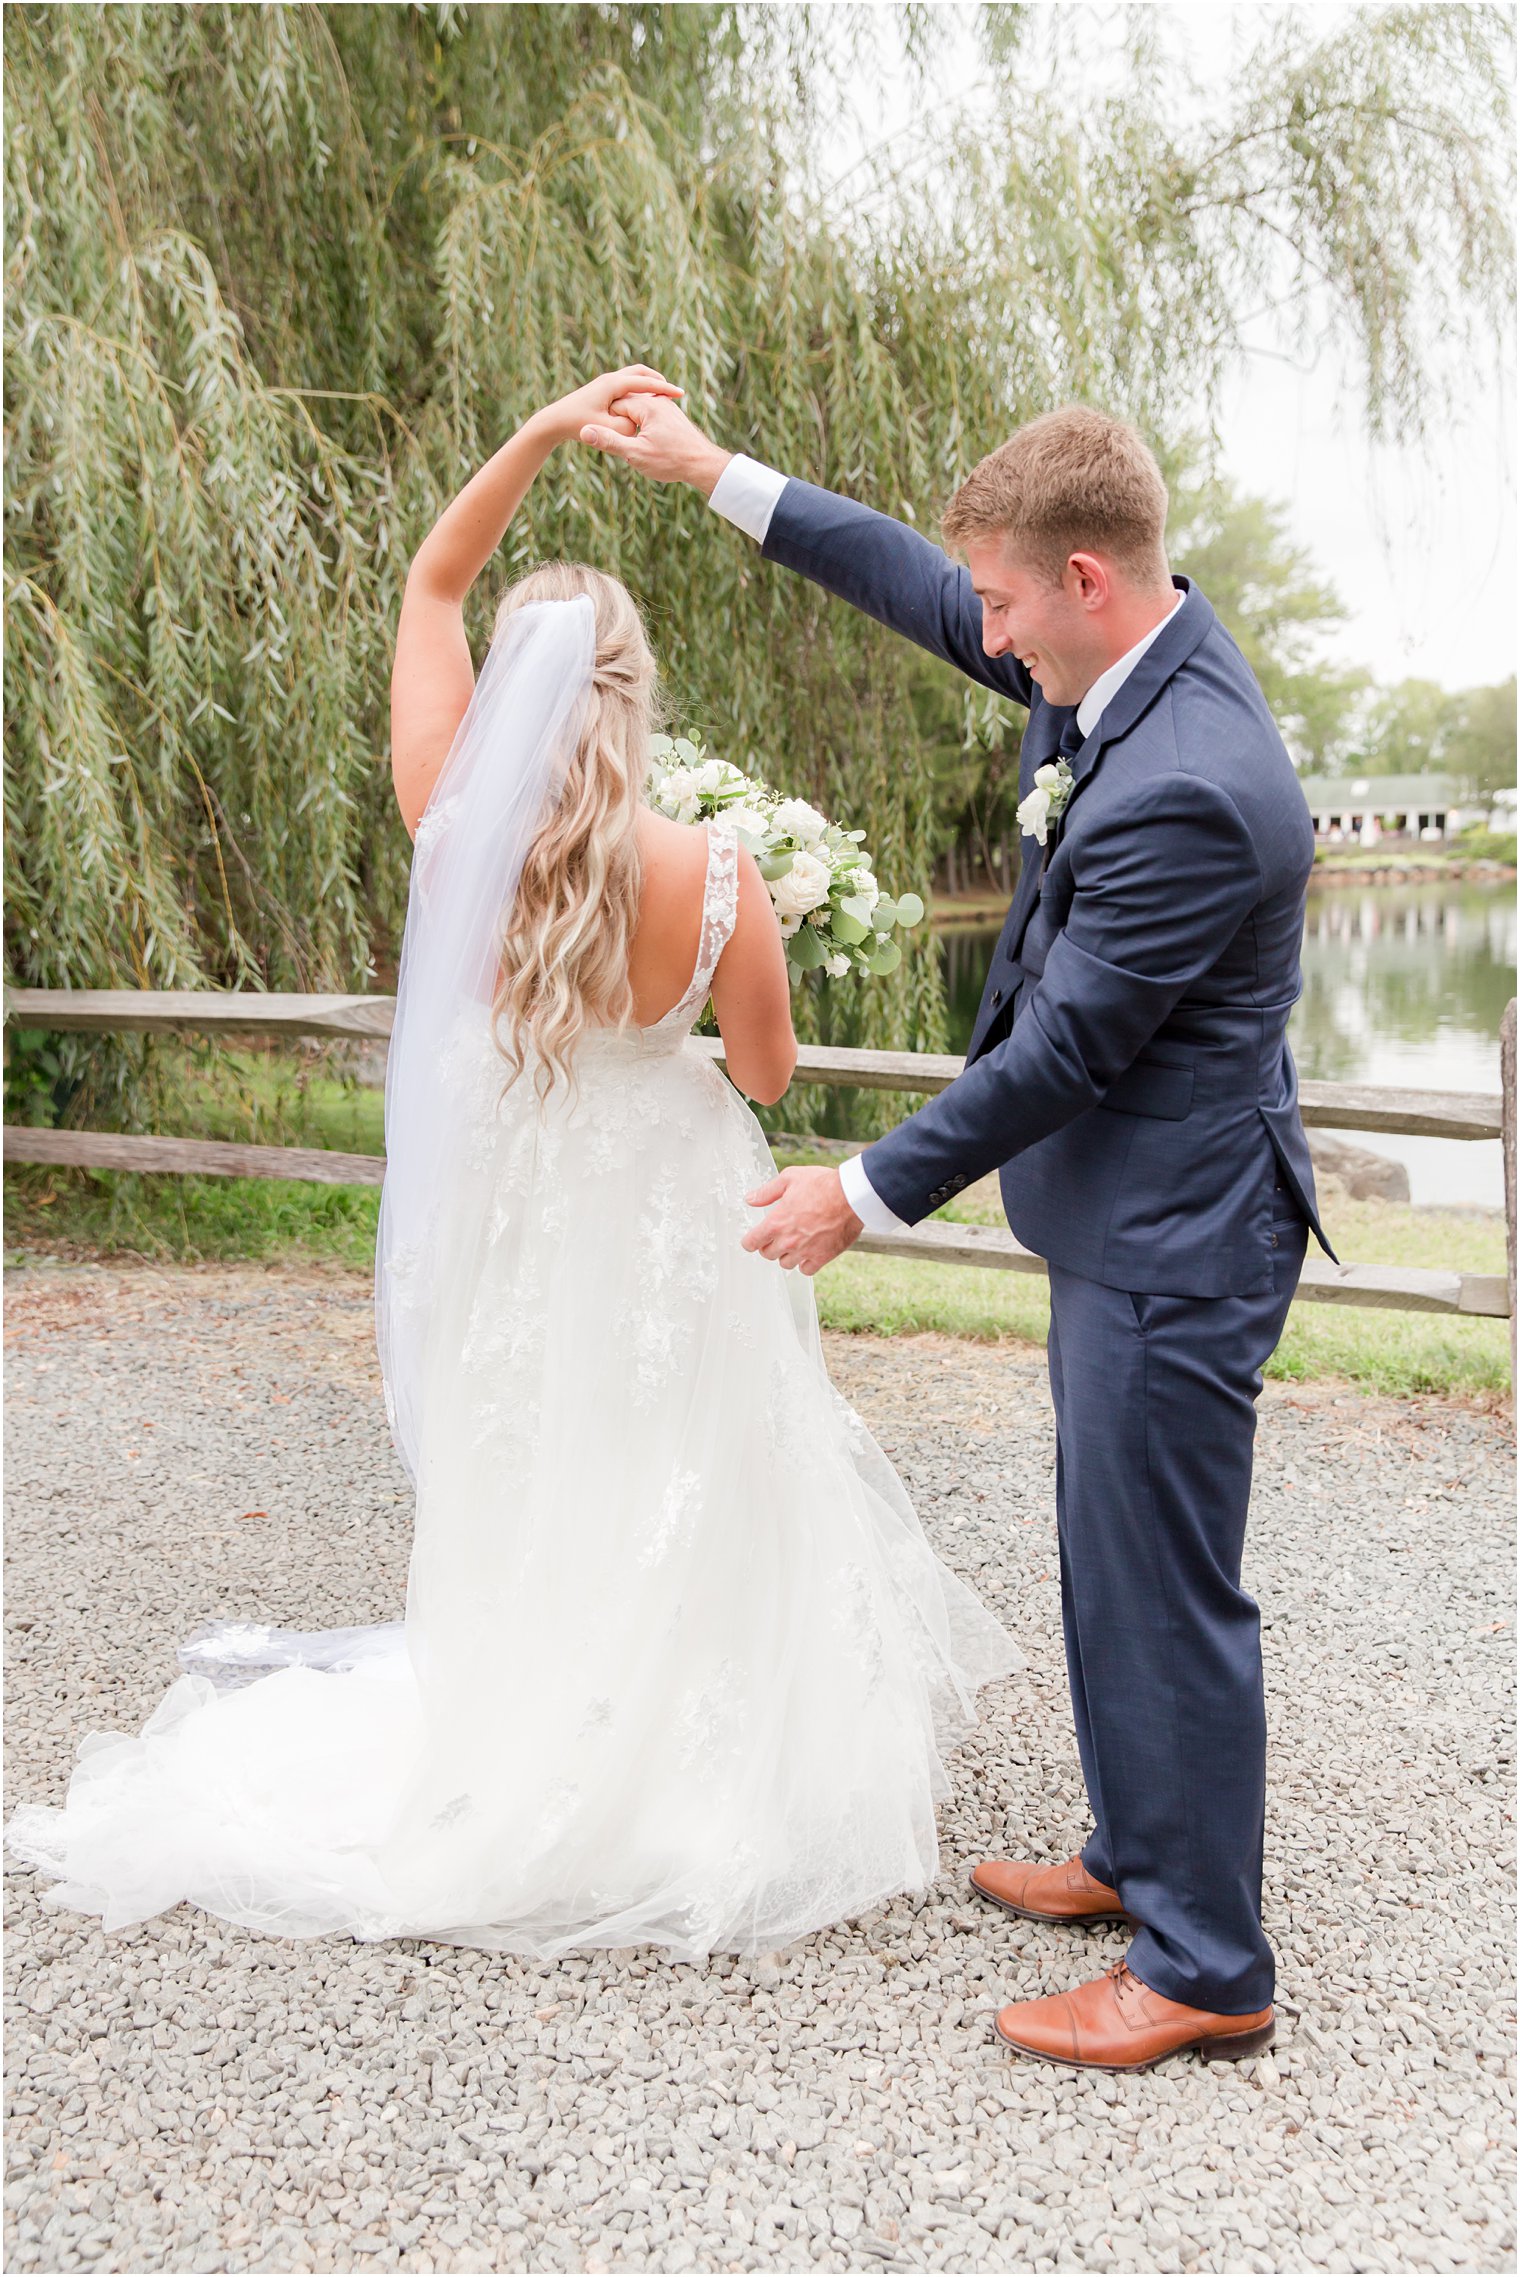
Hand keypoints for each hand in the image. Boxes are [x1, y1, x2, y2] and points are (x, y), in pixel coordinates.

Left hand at [534, 366, 683, 447]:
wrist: (554, 420)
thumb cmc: (578, 425)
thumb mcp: (607, 429)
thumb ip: (627, 426)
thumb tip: (640, 422)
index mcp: (613, 384)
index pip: (645, 382)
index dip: (664, 389)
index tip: (681, 394)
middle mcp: (610, 379)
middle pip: (640, 372)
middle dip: (658, 380)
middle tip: (674, 391)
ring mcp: (605, 383)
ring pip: (633, 376)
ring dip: (648, 383)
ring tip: (662, 395)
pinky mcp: (602, 390)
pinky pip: (626, 384)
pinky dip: (638, 389)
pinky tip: (644, 403)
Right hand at [580, 392, 732, 495]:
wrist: (703, 465)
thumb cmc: (671, 461)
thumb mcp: (636, 454)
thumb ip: (609, 441)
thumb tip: (583, 431)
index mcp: (646, 405)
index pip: (614, 406)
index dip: (607, 423)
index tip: (605, 440)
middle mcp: (657, 400)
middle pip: (626, 407)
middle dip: (620, 426)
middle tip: (617, 446)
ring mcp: (666, 406)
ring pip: (638, 413)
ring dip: (632, 428)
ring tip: (632, 447)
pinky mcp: (671, 416)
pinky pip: (649, 417)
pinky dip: (643, 429)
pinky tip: (644, 444)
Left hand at [741, 1166, 862, 1275]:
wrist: (851, 1196)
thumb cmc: (822, 1184)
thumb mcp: (790, 1178)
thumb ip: (767, 1192)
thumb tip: (750, 1199)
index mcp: (776, 1222)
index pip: (752, 1243)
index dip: (750, 1241)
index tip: (752, 1240)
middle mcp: (788, 1241)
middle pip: (768, 1254)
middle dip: (769, 1246)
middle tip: (776, 1237)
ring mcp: (805, 1251)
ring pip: (785, 1263)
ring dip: (786, 1255)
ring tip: (794, 1243)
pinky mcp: (822, 1257)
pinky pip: (806, 1270)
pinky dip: (804, 1264)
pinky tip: (808, 1252)